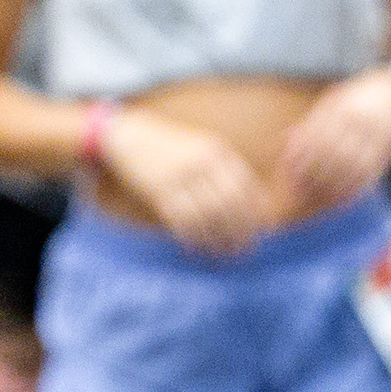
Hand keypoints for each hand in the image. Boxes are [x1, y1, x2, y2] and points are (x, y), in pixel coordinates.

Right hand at [98, 108, 273, 253]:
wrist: (129, 137)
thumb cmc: (171, 148)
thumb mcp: (202, 148)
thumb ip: (225, 170)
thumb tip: (253, 203)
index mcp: (216, 151)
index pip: (245, 186)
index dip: (255, 212)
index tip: (260, 232)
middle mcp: (200, 163)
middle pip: (229, 204)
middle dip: (240, 231)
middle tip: (244, 250)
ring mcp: (179, 176)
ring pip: (207, 216)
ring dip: (217, 240)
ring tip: (224, 254)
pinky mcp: (159, 191)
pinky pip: (182, 220)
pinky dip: (193, 238)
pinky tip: (197, 248)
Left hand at [271, 71, 390, 218]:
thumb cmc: (359, 101)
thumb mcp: (334, 102)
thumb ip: (311, 123)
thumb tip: (285, 141)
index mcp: (342, 109)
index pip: (317, 137)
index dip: (300, 158)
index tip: (287, 172)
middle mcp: (360, 125)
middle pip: (333, 156)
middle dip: (313, 177)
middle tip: (296, 192)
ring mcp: (375, 141)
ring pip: (350, 171)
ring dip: (330, 189)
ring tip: (313, 201)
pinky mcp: (385, 156)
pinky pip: (367, 178)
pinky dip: (350, 192)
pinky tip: (336, 201)